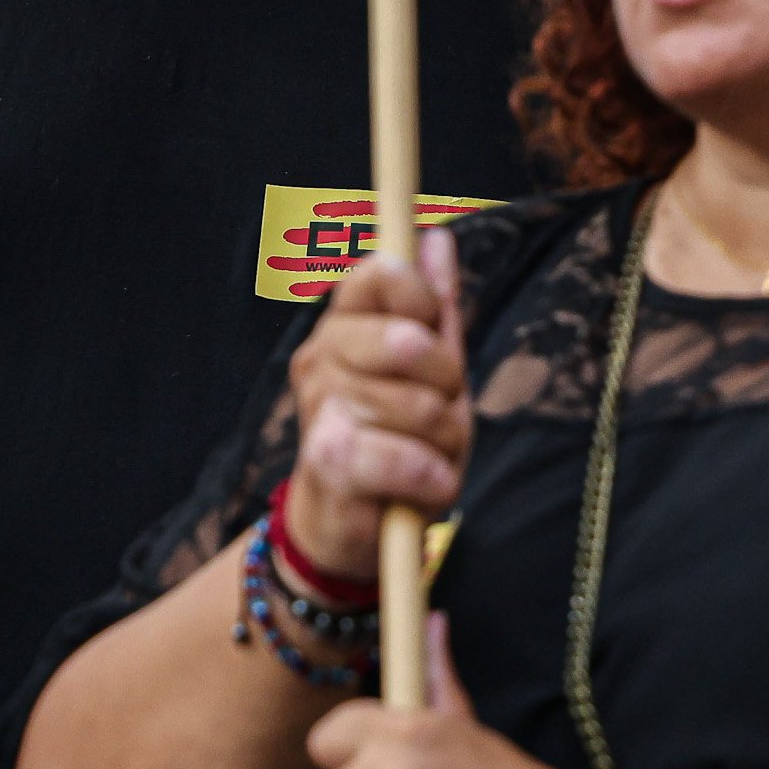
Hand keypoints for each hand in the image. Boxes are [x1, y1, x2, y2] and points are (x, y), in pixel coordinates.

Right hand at [285, 232, 470, 571]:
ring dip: (444, 443)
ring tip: (425, 458)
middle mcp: (321, 358)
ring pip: (420, 406)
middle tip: (437, 414)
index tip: (431, 334)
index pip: (382, 272)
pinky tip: (423, 487)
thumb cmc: (396, 443)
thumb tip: (438, 238)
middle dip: (448, 385)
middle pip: (409, 340)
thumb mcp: (429, 374)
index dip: (422, 299)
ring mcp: (322, 407)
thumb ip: (434, 309)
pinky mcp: (329, 460)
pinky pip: (408, 459)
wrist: (348, 530)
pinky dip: (432, 480)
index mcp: (344, 326)